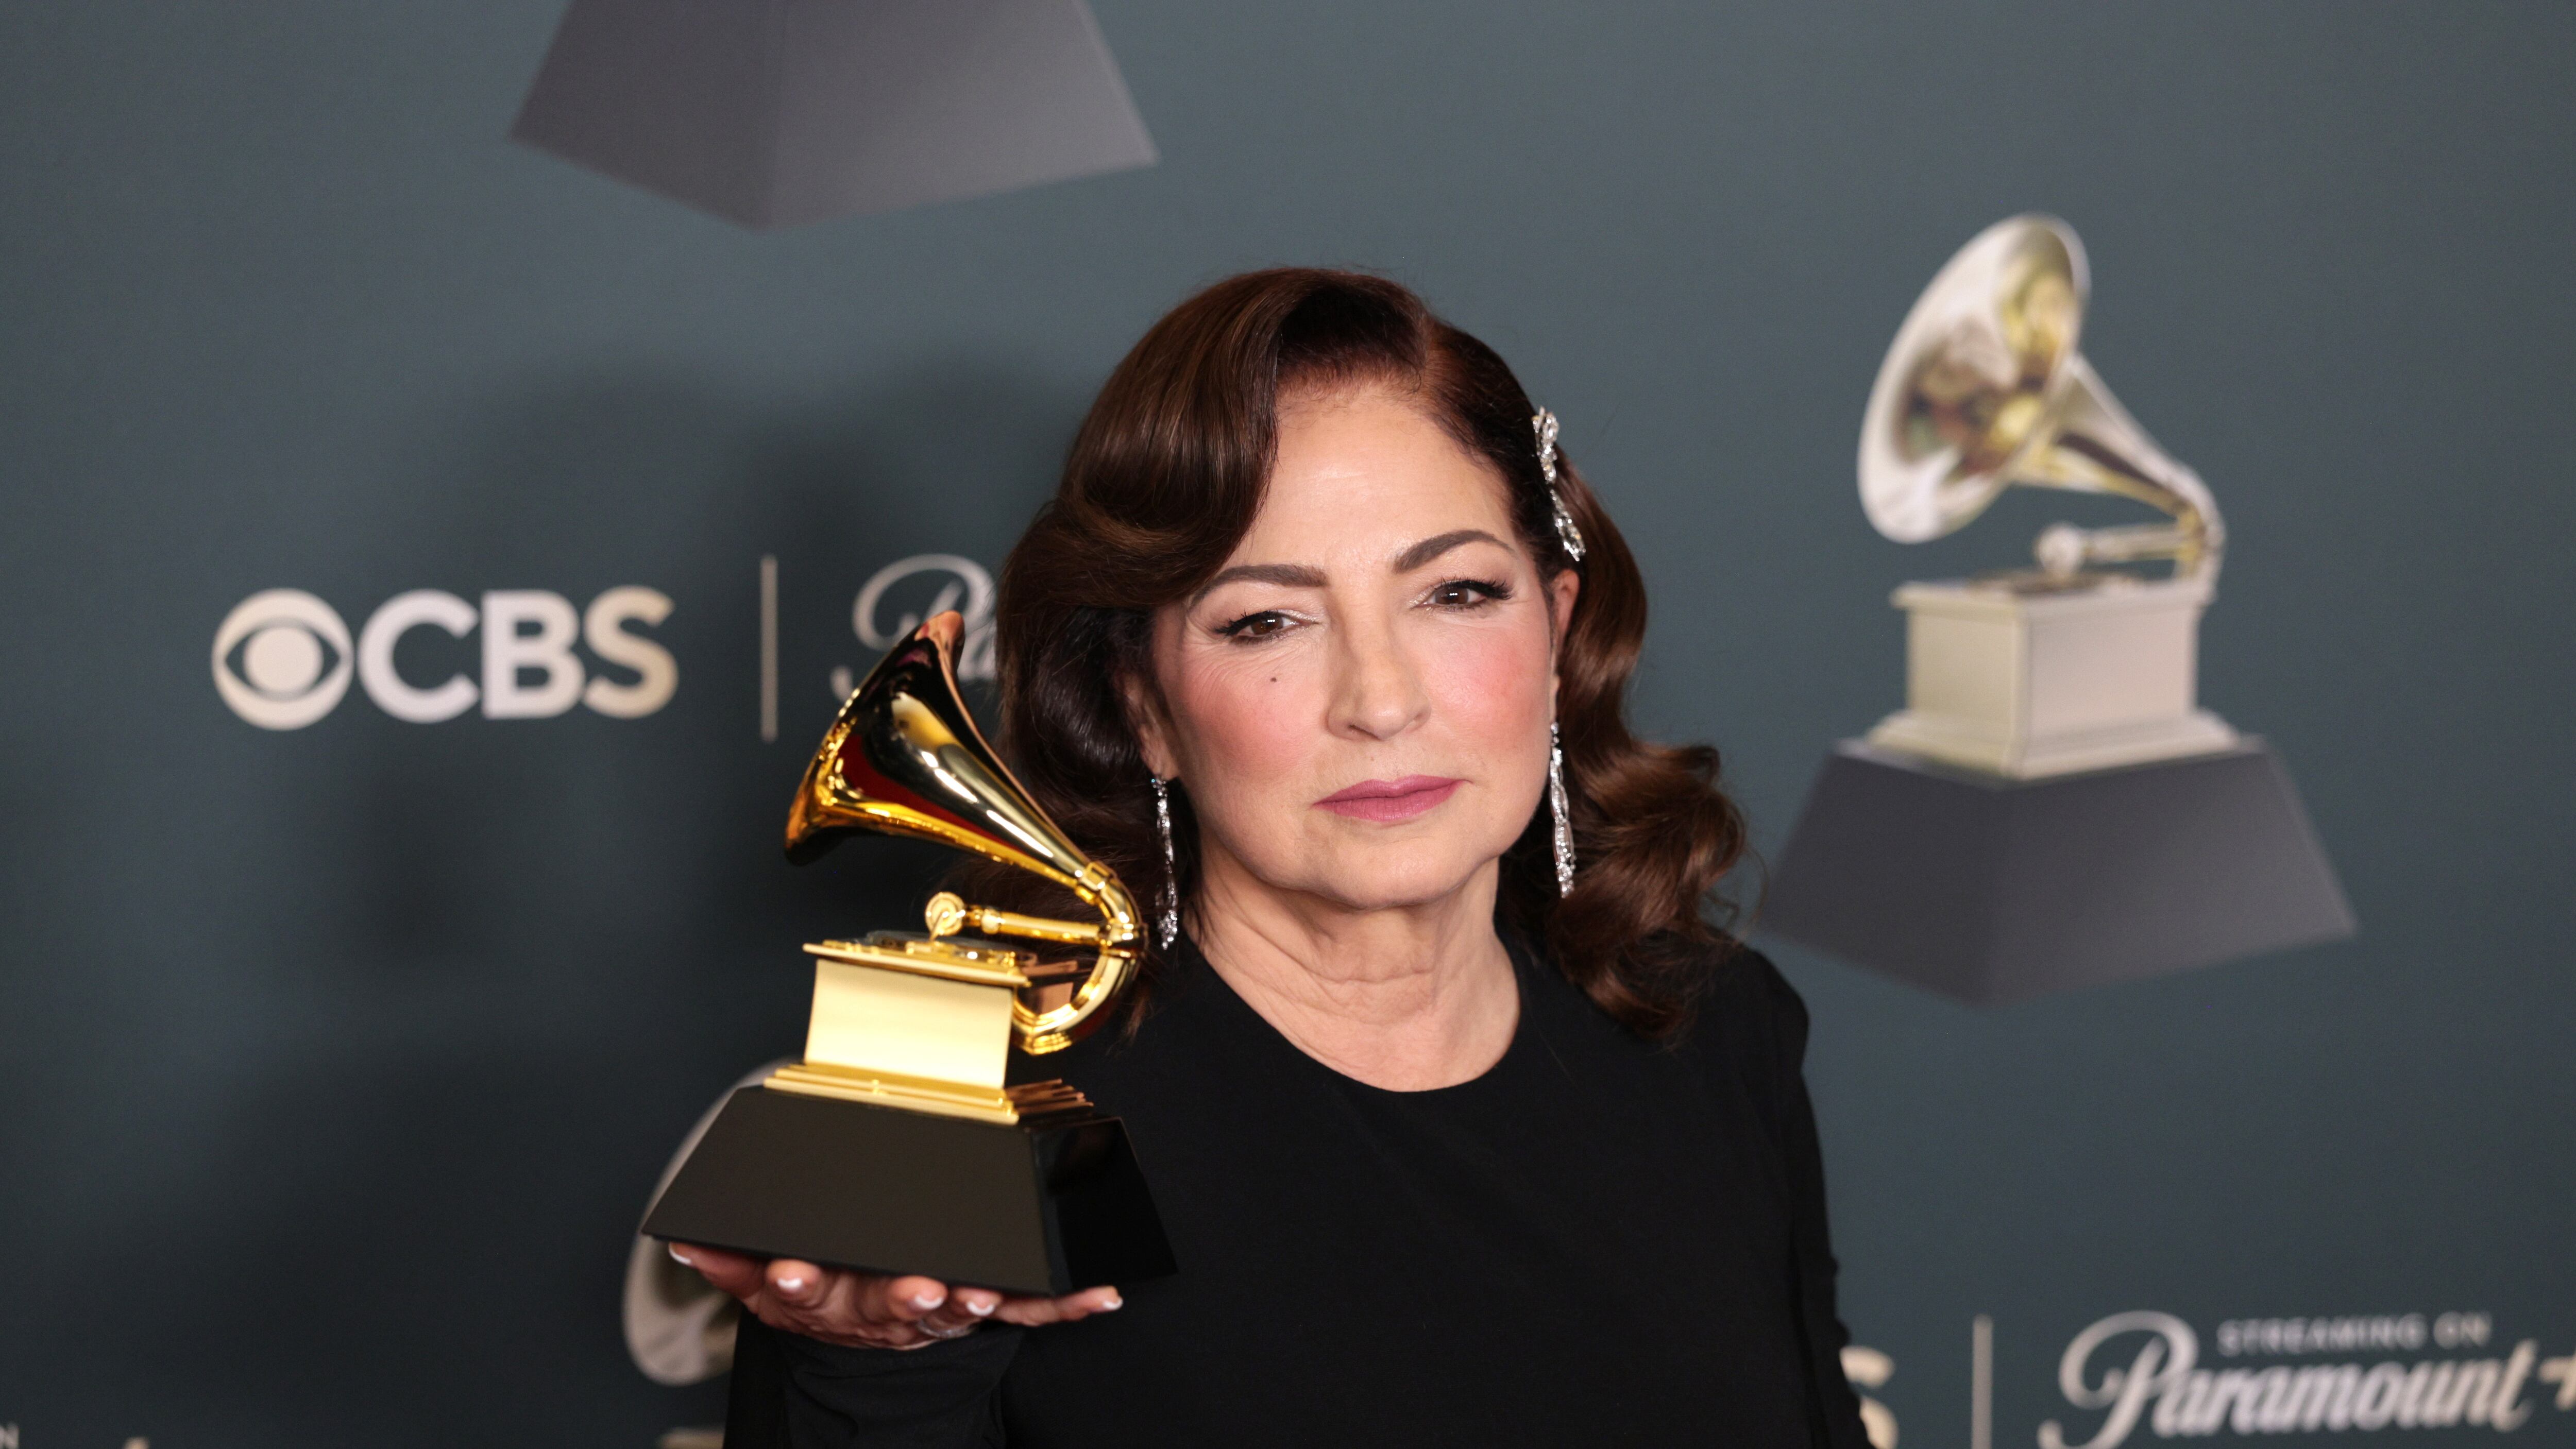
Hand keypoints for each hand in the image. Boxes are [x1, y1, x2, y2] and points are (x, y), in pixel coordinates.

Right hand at [668, 1243, 1121, 1350]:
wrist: (863, 1336)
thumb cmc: (823, 1290)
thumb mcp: (764, 1282)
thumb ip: (730, 1260)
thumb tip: (689, 1236)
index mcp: (830, 1297)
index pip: (806, 1291)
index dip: (800, 1283)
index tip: (797, 1274)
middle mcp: (885, 1306)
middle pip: (890, 1304)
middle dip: (905, 1296)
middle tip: (920, 1288)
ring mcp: (937, 1309)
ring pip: (955, 1309)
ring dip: (972, 1300)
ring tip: (984, 1289)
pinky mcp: (982, 1309)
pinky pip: (1027, 1309)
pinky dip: (1065, 1305)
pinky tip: (1100, 1295)